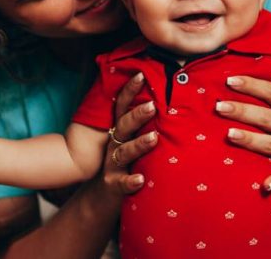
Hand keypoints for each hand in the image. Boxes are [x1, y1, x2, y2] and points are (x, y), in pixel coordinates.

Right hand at [102, 72, 157, 194]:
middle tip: (153, 105)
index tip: (141, 74)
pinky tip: (141, 179)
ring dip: (138, 145)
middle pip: (124, 126)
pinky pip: (122, 183)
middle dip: (137, 115)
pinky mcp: (114, 186)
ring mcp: (113, 165)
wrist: (102, 197)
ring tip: (154, 138)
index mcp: (120, 131)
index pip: (123, 106)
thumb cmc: (127, 163)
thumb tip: (167, 101)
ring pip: (124, 152)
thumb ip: (145, 125)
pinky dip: (131, 181)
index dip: (129, 90)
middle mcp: (115, 144)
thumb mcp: (131, 141)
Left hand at [217, 75, 270, 191]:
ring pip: (270, 144)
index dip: (252, 85)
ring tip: (230, 134)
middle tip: (219, 107)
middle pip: (267, 117)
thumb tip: (232, 81)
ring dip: (250, 140)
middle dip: (242, 111)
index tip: (229, 81)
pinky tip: (263, 185)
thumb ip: (269, 99)